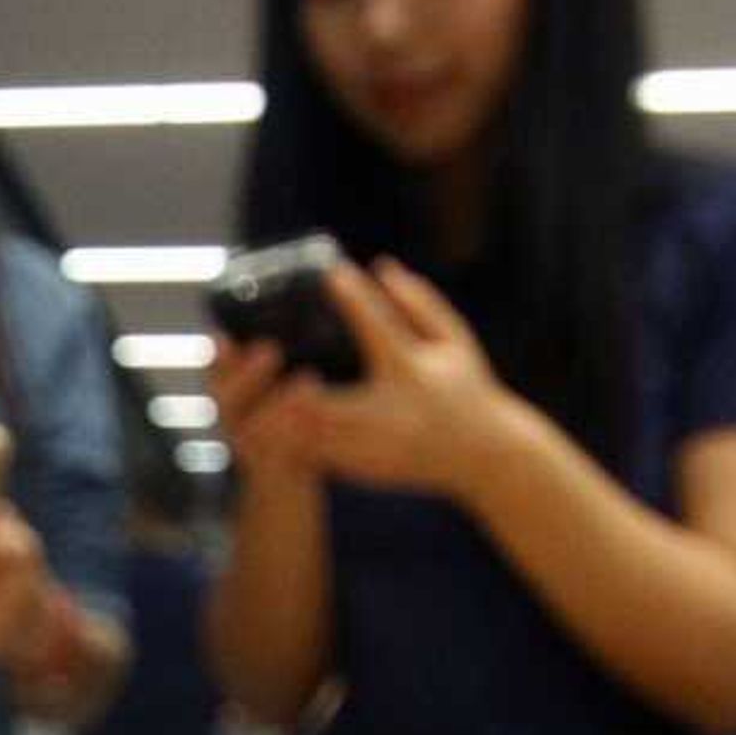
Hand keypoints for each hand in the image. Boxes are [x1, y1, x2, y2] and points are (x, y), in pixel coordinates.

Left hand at [221, 260, 532, 499]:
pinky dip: (290, 444)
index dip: (355, 299)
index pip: (381, 328)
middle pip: (329, 398)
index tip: (330, 275)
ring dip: (279, 419)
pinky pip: (318, 458)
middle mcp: (394, 411)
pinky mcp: (366, 469)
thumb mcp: (454, 343)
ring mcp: (378, 446)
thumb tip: (381, 265)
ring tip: (252, 394)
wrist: (483, 456)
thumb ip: (419, 305)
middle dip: (290, 385)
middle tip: (259, 354)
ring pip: (315, 436)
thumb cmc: (468, 391)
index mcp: (413, 372)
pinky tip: (266, 428)